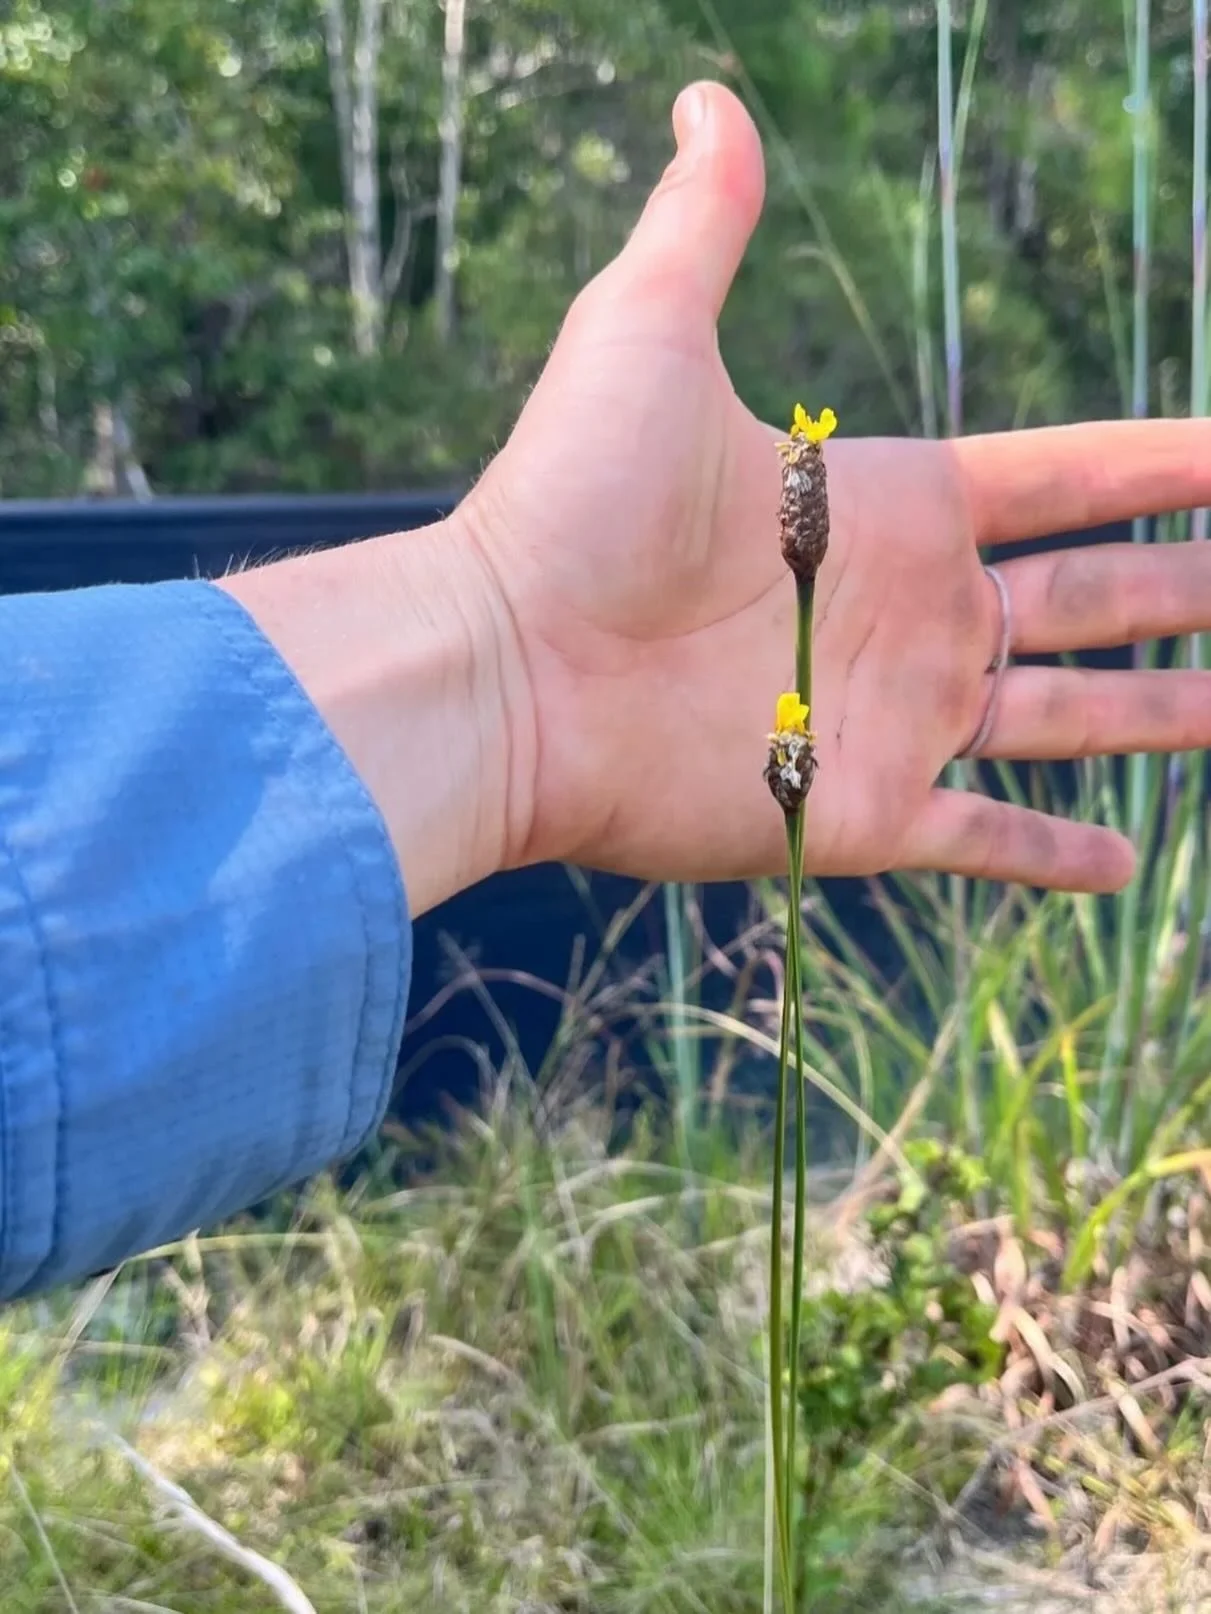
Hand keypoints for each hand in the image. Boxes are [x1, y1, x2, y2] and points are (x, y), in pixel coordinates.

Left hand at [230, 82, 1210, 913]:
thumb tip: (707, 96)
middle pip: (1091, 597)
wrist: (505, 673)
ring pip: (1067, 719)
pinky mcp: (861, 815)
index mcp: (888, 504)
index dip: (1161, 464)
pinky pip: (987, 839)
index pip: (1063, 479)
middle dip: (1187, 588)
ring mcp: (891, 717)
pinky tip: (1123, 865)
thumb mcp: (644, 330)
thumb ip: (701, 222)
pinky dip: (1053, 858)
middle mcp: (909, 612)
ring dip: (1157, 717)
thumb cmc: (568, 506)